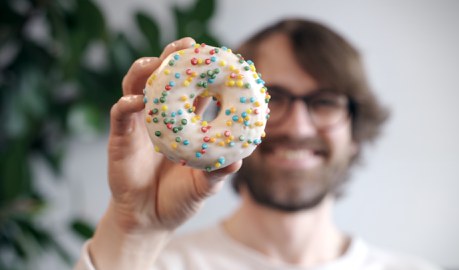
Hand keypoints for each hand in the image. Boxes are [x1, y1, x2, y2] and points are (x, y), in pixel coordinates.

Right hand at [107, 37, 241, 232]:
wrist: (150, 220)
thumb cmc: (179, 198)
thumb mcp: (203, 186)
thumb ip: (217, 173)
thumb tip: (238, 162)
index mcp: (184, 124)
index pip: (194, 90)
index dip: (203, 72)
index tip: (217, 56)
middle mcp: (161, 118)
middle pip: (163, 80)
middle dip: (172, 59)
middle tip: (186, 44)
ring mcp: (139, 126)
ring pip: (136, 88)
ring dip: (145, 71)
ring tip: (155, 62)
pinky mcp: (121, 139)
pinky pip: (120, 115)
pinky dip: (126, 104)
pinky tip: (137, 100)